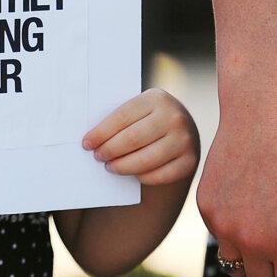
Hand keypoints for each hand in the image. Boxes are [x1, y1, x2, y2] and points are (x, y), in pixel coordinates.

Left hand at [82, 88, 199, 184]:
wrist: (181, 131)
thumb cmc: (147, 121)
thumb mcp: (139, 110)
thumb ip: (121, 119)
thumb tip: (90, 138)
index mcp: (156, 98)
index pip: (122, 117)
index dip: (101, 133)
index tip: (86, 144)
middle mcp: (174, 117)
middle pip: (132, 139)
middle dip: (110, 150)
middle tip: (98, 157)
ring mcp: (185, 139)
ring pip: (146, 159)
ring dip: (123, 166)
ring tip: (110, 166)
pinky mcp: (190, 161)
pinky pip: (161, 175)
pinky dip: (143, 177)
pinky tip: (133, 174)